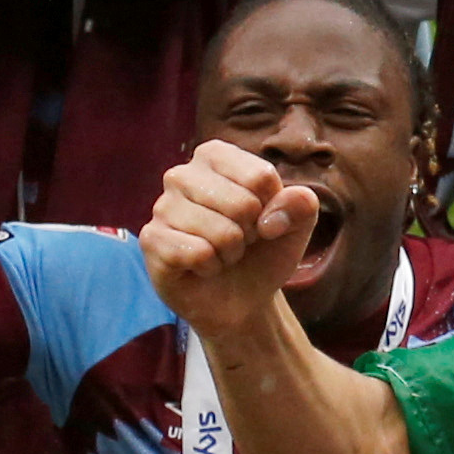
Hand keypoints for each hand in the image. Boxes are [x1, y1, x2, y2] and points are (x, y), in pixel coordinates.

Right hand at [139, 139, 315, 327]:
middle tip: (238, 241)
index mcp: (215, 156)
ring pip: (222, 232)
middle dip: (251, 234)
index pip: (261, 177)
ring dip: (231, 253)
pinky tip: (202, 266)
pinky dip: (211, 267)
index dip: (272, 208)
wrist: (241, 297)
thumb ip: (301, 205)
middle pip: (243, 204)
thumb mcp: (296, 225)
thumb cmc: (262, 251)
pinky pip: (198, 253)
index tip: (261, 219)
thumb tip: (273, 216)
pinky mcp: (152, 239)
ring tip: (220, 253)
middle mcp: (182, 174)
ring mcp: (162, 206)